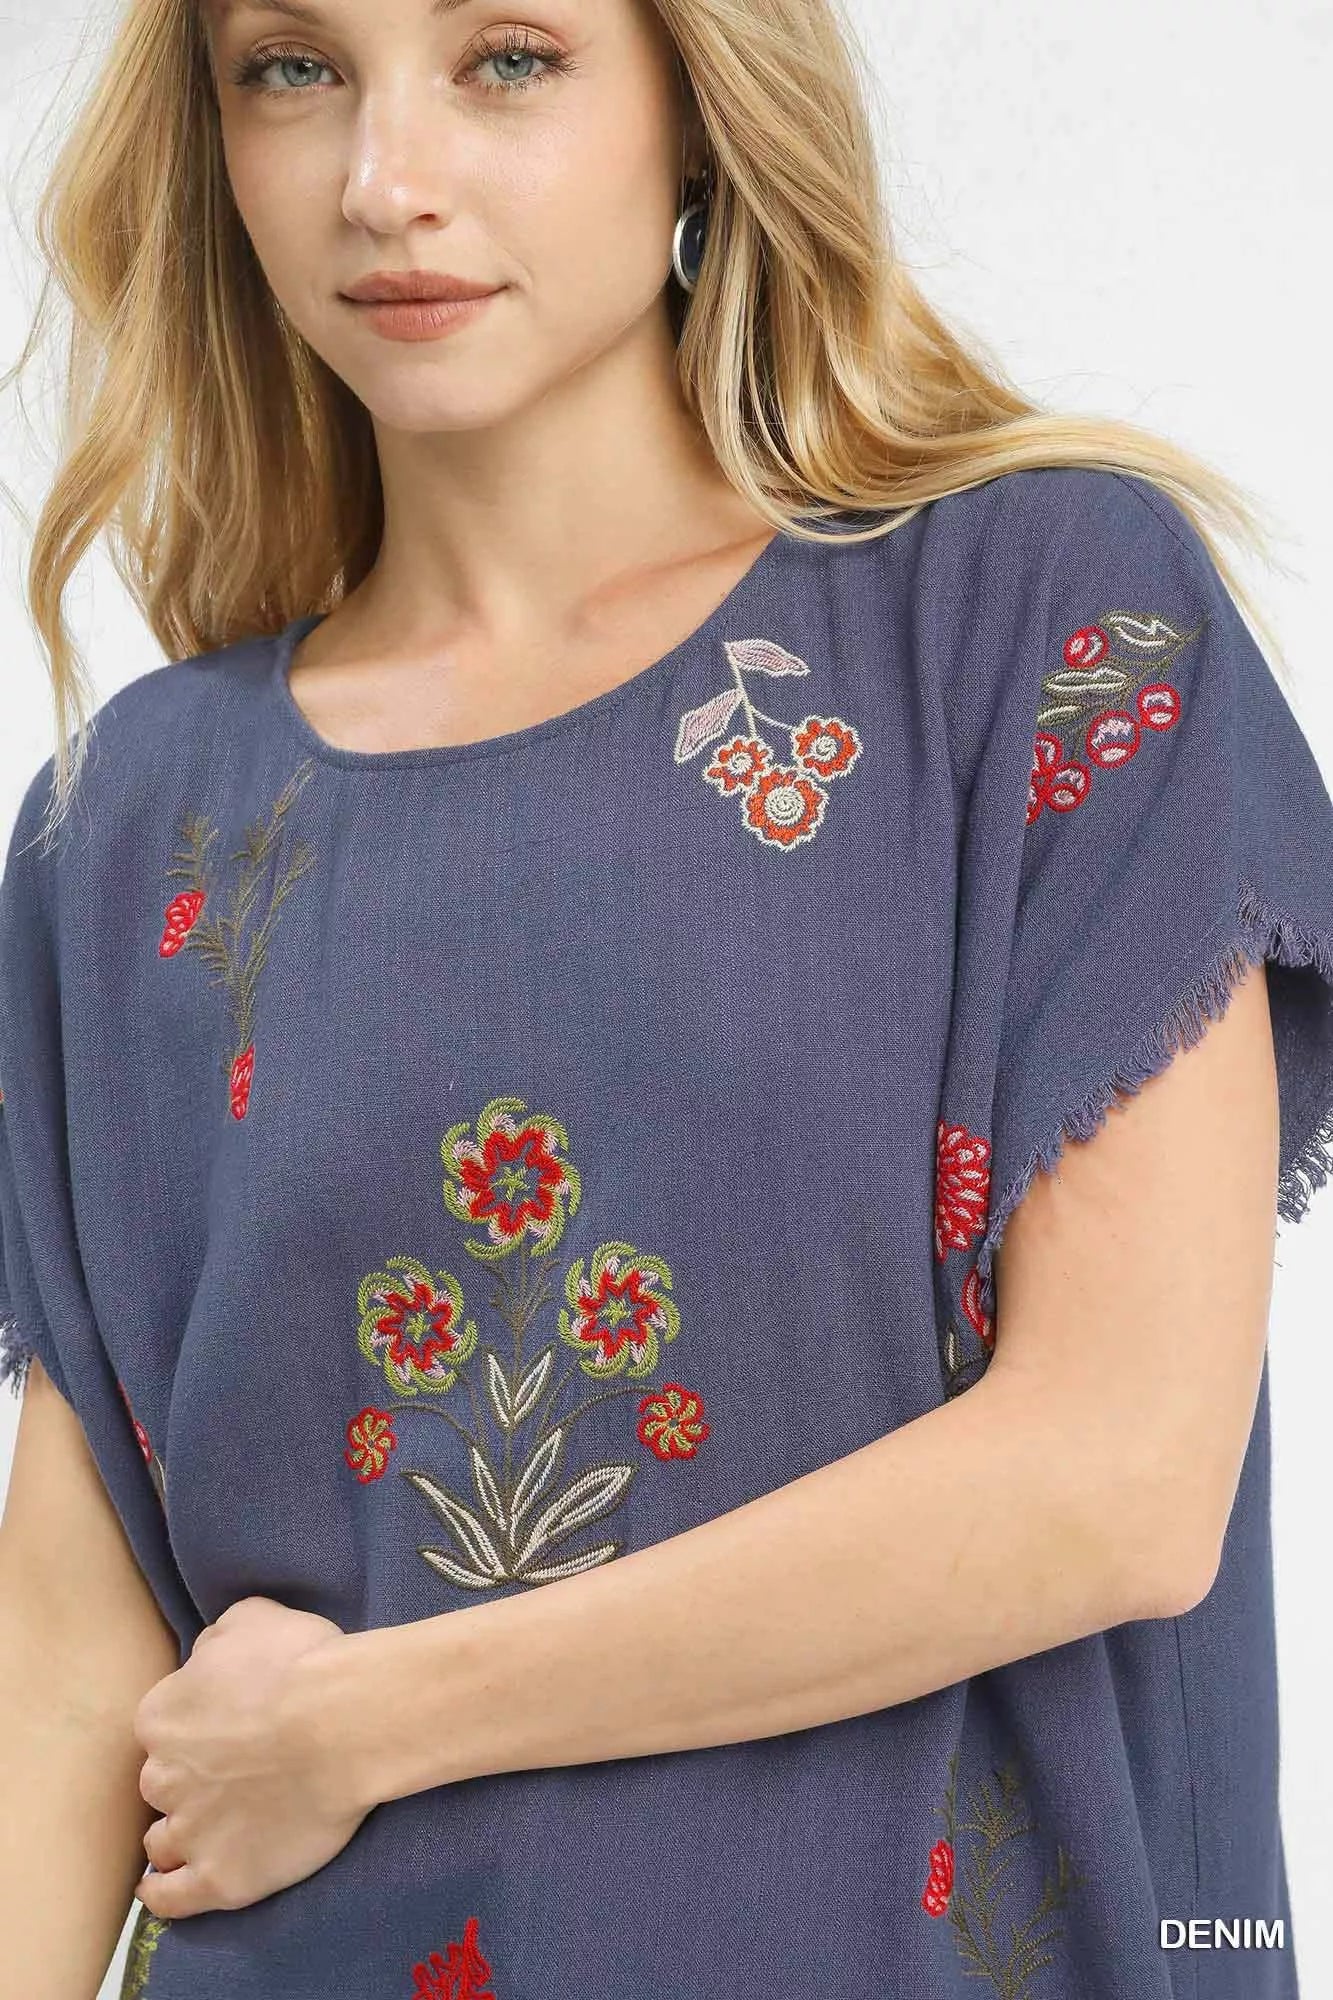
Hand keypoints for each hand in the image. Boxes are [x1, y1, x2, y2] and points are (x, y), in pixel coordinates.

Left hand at [132, 1595, 370, 1917]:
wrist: (342, 1724)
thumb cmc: (301, 1664)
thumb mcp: (252, 1618)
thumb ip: (216, 1641)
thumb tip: (206, 1656)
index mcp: (162, 1716)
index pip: (162, 1727)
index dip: (192, 1727)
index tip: (222, 1727)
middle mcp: (163, 1777)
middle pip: (161, 1784)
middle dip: (185, 1780)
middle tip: (227, 1776)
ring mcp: (189, 1832)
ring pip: (162, 1841)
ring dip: (176, 1835)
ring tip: (206, 1831)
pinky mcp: (218, 1878)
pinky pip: (171, 1898)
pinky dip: (163, 1895)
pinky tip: (165, 1889)